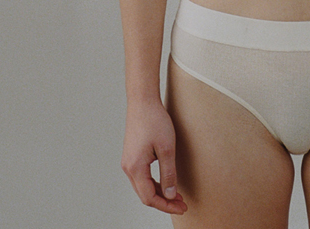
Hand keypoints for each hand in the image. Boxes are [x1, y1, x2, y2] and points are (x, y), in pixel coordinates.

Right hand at [121, 99, 187, 215]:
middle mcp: (128, 167)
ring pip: (143, 187)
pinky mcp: (132, 156)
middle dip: (164, 201)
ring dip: (160, 192)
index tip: (182, 207)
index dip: (167, 205)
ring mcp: (128, 162)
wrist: (143, 101)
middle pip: (145, 195)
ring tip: (177, 195)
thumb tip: (171, 195)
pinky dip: (154, 183)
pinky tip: (166, 182)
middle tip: (182, 204)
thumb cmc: (154, 120)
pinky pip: (142, 177)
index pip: (150, 197)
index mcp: (135, 168)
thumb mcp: (167, 148)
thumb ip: (169, 174)